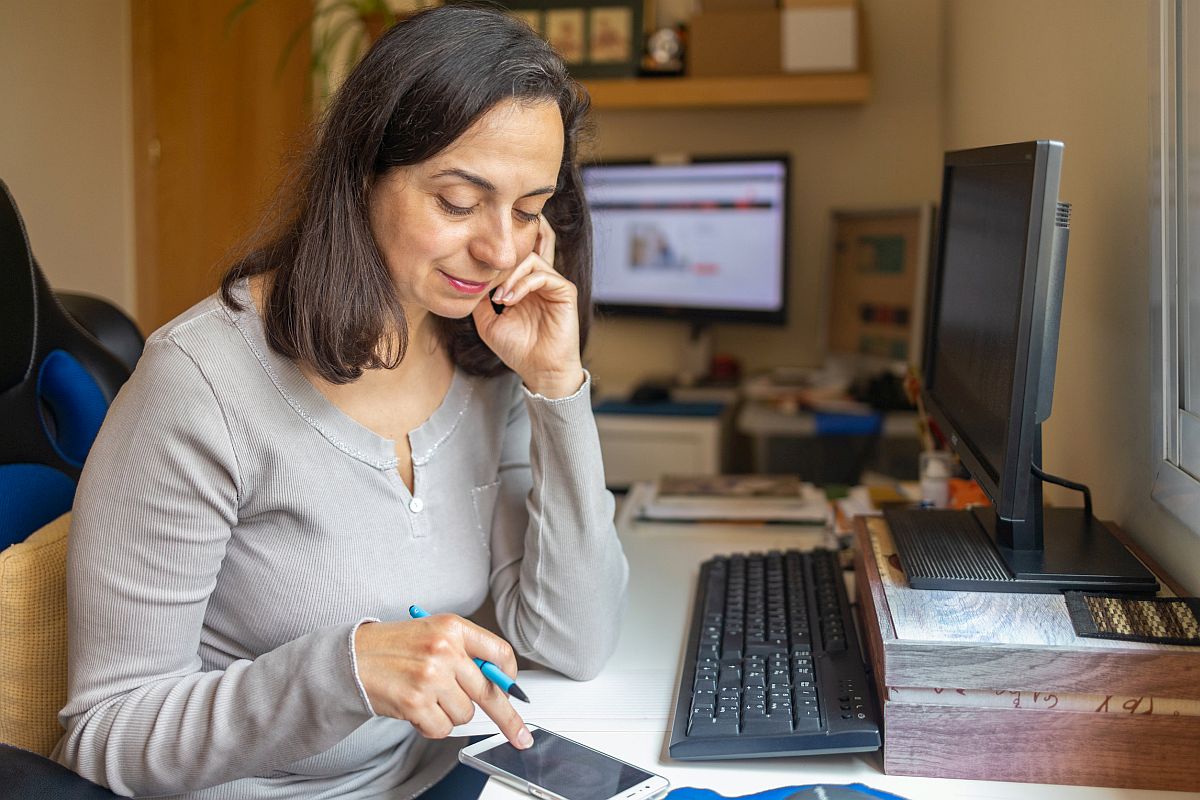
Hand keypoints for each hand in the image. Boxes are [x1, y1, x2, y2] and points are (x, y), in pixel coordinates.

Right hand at [353, 614, 531, 748]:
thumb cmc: (392, 647)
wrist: (351, 658)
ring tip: (428, 697)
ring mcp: (431, 677)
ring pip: (465, 714)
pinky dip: (432, 726)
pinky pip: (442, 728)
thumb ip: (465, 652)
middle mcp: (445, 650)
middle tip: (519, 734)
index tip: (513, 690)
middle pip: (490, 692)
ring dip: (450, 714)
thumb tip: (498, 681)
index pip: (498, 653)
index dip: (509, 676)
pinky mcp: (416, 702)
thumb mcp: (433, 633)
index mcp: (452, 627)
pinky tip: (417, 710)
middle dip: (506, 718)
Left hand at [472, 216, 584, 397]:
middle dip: (502, 256)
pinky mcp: (565, 291)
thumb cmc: (517, 349)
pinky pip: (543, 275)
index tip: (474, 274)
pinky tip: (509, 300)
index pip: (513, 256)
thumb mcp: (488, 321)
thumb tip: (467, 279)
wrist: (539, 371)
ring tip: (499, 297)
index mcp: (524, 284)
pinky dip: (523, 284)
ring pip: (531, 258)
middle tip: (486, 275)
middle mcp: (540, 280)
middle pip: (528, 244)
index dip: (493, 259)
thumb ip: (480, 299)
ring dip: (510, 276)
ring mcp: (553, 284)